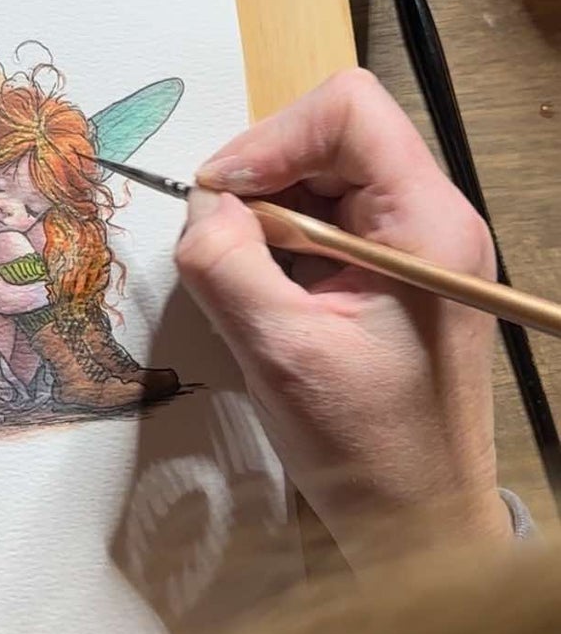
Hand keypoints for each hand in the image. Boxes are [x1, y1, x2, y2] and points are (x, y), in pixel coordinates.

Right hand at [175, 69, 505, 562]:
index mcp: (427, 224)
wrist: (420, 522)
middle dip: (263, 181)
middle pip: (331, 137)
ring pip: (322, 178)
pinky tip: (272, 299)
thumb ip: (227, 263)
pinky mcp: (395, 273)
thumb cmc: (371, 451)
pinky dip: (282, 246)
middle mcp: (432, 219)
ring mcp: (417, 245)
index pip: (347, 111)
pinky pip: (326, 222)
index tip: (224, 196)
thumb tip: (200, 205)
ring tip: (254, 286)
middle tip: (227, 247)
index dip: (271, 137)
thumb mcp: (280, 352)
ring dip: (268, 218)